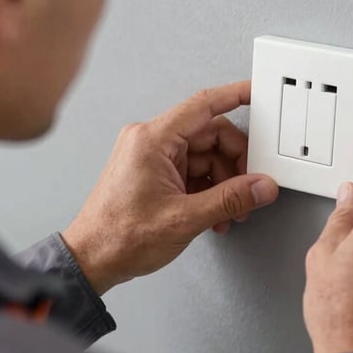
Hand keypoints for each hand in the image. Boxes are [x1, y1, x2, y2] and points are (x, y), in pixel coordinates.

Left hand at [61, 81, 278, 294]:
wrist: (92, 259)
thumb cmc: (118, 237)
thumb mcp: (185, 218)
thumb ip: (230, 200)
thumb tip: (261, 187)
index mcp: (152, 139)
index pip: (204, 105)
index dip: (235, 96)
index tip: (256, 93)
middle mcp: (150, 141)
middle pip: (210, 136)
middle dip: (234, 164)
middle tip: (249, 187)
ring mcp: (151, 157)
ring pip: (205, 157)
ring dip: (223, 184)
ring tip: (229, 212)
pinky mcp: (154, 173)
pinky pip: (192, 171)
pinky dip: (208, 191)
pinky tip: (214, 213)